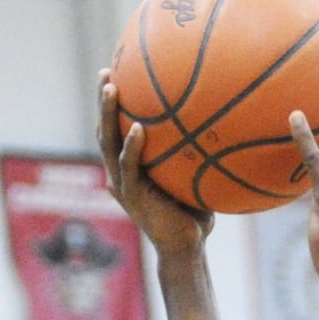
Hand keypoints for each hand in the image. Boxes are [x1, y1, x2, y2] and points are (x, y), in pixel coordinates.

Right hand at [97, 71, 213, 254]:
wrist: (187, 247)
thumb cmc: (194, 213)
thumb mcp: (190, 177)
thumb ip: (191, 152)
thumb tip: (215, 120)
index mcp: (131, 167)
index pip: (117, 129)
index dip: (113, 104)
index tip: (117, 73)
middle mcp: (121, 173)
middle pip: (105, 129)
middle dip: (103, 100)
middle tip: (106, 71)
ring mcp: (123, 185)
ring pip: (109, 143)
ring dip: (108, 115)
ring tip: (111, 88)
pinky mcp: (132, 197)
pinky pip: (130, 167)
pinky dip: (132, 147)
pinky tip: (138, 128)